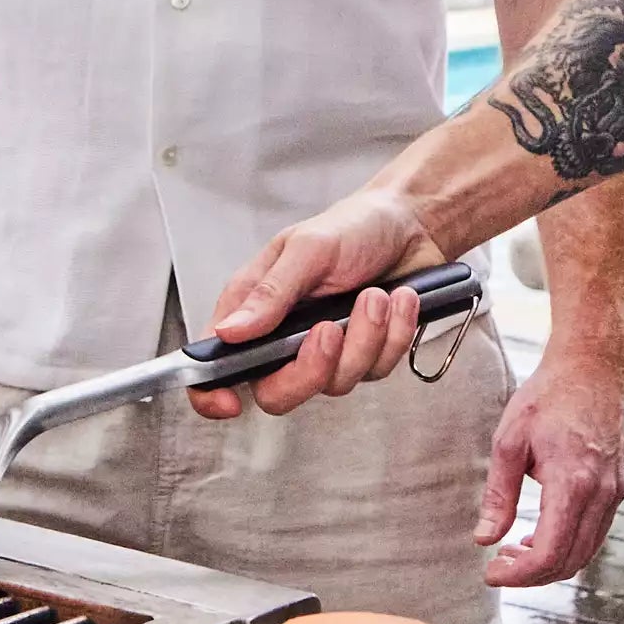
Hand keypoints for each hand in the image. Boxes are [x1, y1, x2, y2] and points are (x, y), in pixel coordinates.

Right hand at [190, 189, 443, 419]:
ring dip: (365, 337)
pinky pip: (378, 369)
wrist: (411, 221)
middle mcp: (284, 337)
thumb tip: (229, 332)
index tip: (231, 402)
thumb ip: (271, 292)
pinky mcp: (366, 354)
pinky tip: (400, 299)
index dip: (212, 393)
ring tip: (376, 294)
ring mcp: (327, 351)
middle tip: (330, 328)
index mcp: (253, 308)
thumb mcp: (308, 247)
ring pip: (336, 382)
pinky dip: (395, 334)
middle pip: (278, 393)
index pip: (215, 366)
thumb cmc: (353, 225)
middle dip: (311, 368)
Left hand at [475, 341, 623, 585]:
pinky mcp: (619, 485)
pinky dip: (569, 545)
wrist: (592, 366)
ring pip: (586, 551)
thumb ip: (498, 495)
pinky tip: (540, 532)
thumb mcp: (510, 441)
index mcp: (573, 482)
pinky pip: (596, 532)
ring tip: (515, 551)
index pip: (549, 553)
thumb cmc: (549, 396)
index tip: (491, 572)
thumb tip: (483, 539)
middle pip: (570, 562)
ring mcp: (615, 490)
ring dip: (551, 562)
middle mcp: (602, 493)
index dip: (517, 574)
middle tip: (499, 565)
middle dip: (532, 575)